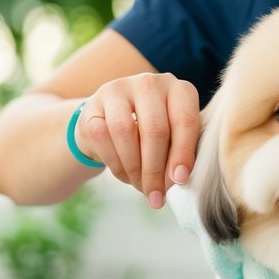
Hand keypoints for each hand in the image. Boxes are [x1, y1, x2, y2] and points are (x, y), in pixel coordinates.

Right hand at [74, 73, 200, 208]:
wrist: (112, 125)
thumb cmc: (153, 136)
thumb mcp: (174, 141)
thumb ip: (180, 155)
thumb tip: (177, 178)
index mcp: (179, 89)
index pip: (185, 120)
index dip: (183, 153)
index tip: (179, 180)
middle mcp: (150, 83)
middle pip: (155, 129)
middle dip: (155, 169)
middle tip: (156, 196)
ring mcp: (119, 89)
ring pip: (125, 131)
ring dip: (133, 167)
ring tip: (140, 186)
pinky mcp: (92, 103)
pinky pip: (101, 135)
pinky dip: (114, 162)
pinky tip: (123, 174)